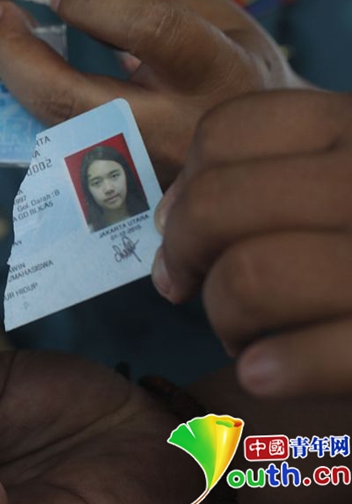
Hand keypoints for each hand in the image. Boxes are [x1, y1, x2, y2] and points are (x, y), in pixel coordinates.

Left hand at [0, 0, 308, 184]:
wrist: (259, 156)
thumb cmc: (233, 73)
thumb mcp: (216, 19)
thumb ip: (149, 4)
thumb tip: (69, 4)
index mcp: (216, 72)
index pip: (152, 30)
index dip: (95, 3)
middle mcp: (174, 132)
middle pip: (74, 102)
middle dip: (18, 58)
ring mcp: (140, 174)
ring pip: (54, 133)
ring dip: (15, 83)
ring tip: (2, 40)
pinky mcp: (117, 197)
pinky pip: (60, 153)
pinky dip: (34, 110)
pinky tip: (22, 78)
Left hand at [152, 90, 351, 396]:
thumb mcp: (342, 177)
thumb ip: (273, 174)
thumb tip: (168, 212)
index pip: (229, 130)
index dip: (185, 185)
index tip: (179, 229)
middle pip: (218, 204)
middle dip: (186, 256)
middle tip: (191, 288)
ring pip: (250, 278)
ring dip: (226, 318)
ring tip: (248, 335)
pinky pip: (311, 355)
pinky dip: (272, 368)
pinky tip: (264, 373)